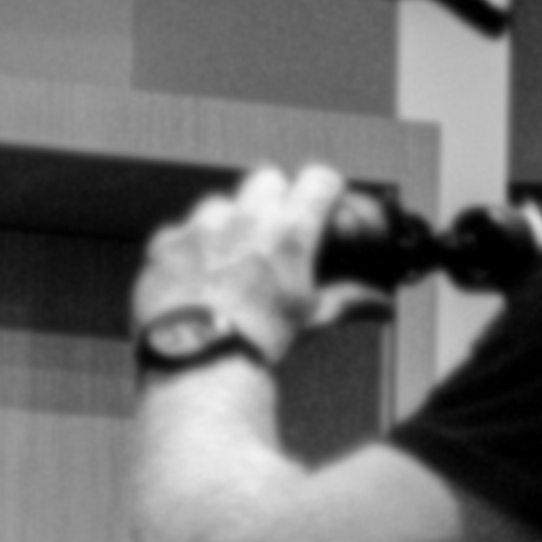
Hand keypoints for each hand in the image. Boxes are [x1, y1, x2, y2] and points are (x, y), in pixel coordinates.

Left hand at [132, 163, 382, 363]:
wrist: (198, 362)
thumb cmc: (253, 341)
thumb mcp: (309, 317)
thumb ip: (348, 299)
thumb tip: (378, 302)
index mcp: (289, 232)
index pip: (319, 178)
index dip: (320, 190)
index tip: (318, 203)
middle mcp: (245, 221)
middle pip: (266, 178)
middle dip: (272, 198)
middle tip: (271, 230)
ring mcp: (201, 229)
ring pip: (218, 202)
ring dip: (225, 220)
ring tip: (227, 255)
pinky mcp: (164, 246)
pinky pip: (176, 230)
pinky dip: (184, 246)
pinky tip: (191, 271)